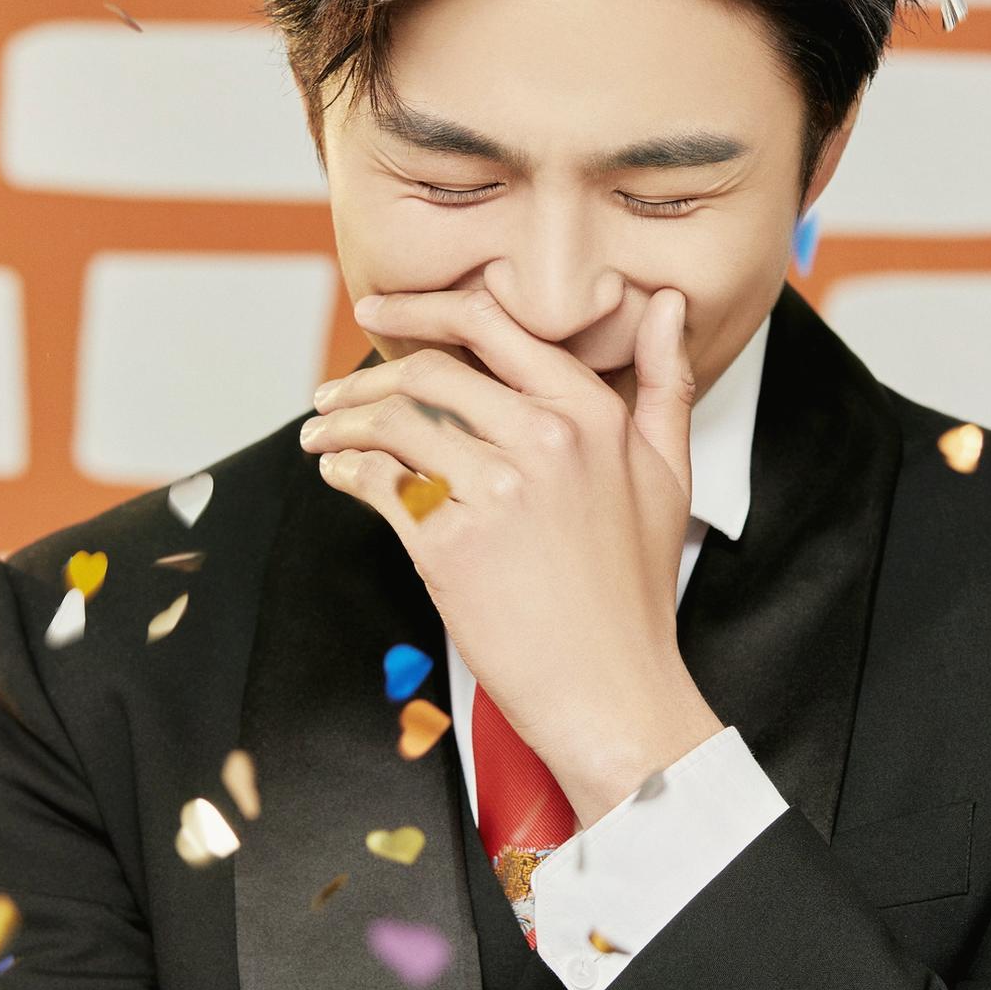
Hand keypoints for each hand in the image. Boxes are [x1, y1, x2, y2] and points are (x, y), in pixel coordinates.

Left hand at [299, 284, 723, 825]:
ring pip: (395, 423)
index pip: (493, 327)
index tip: (378, 309)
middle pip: (430, 373)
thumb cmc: (635, 587)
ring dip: (342, 424)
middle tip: (333, 393)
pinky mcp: (452, 543)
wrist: (613, 688)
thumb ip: (664, 382)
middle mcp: (547, 438)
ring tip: (322, 435)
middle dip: (367, 377)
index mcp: (594, 413)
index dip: (421, 309)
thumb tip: (667, 301)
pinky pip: (380, 483)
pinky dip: (347, 471)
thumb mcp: (668, 474)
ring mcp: (498, 489)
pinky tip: (339, 474)